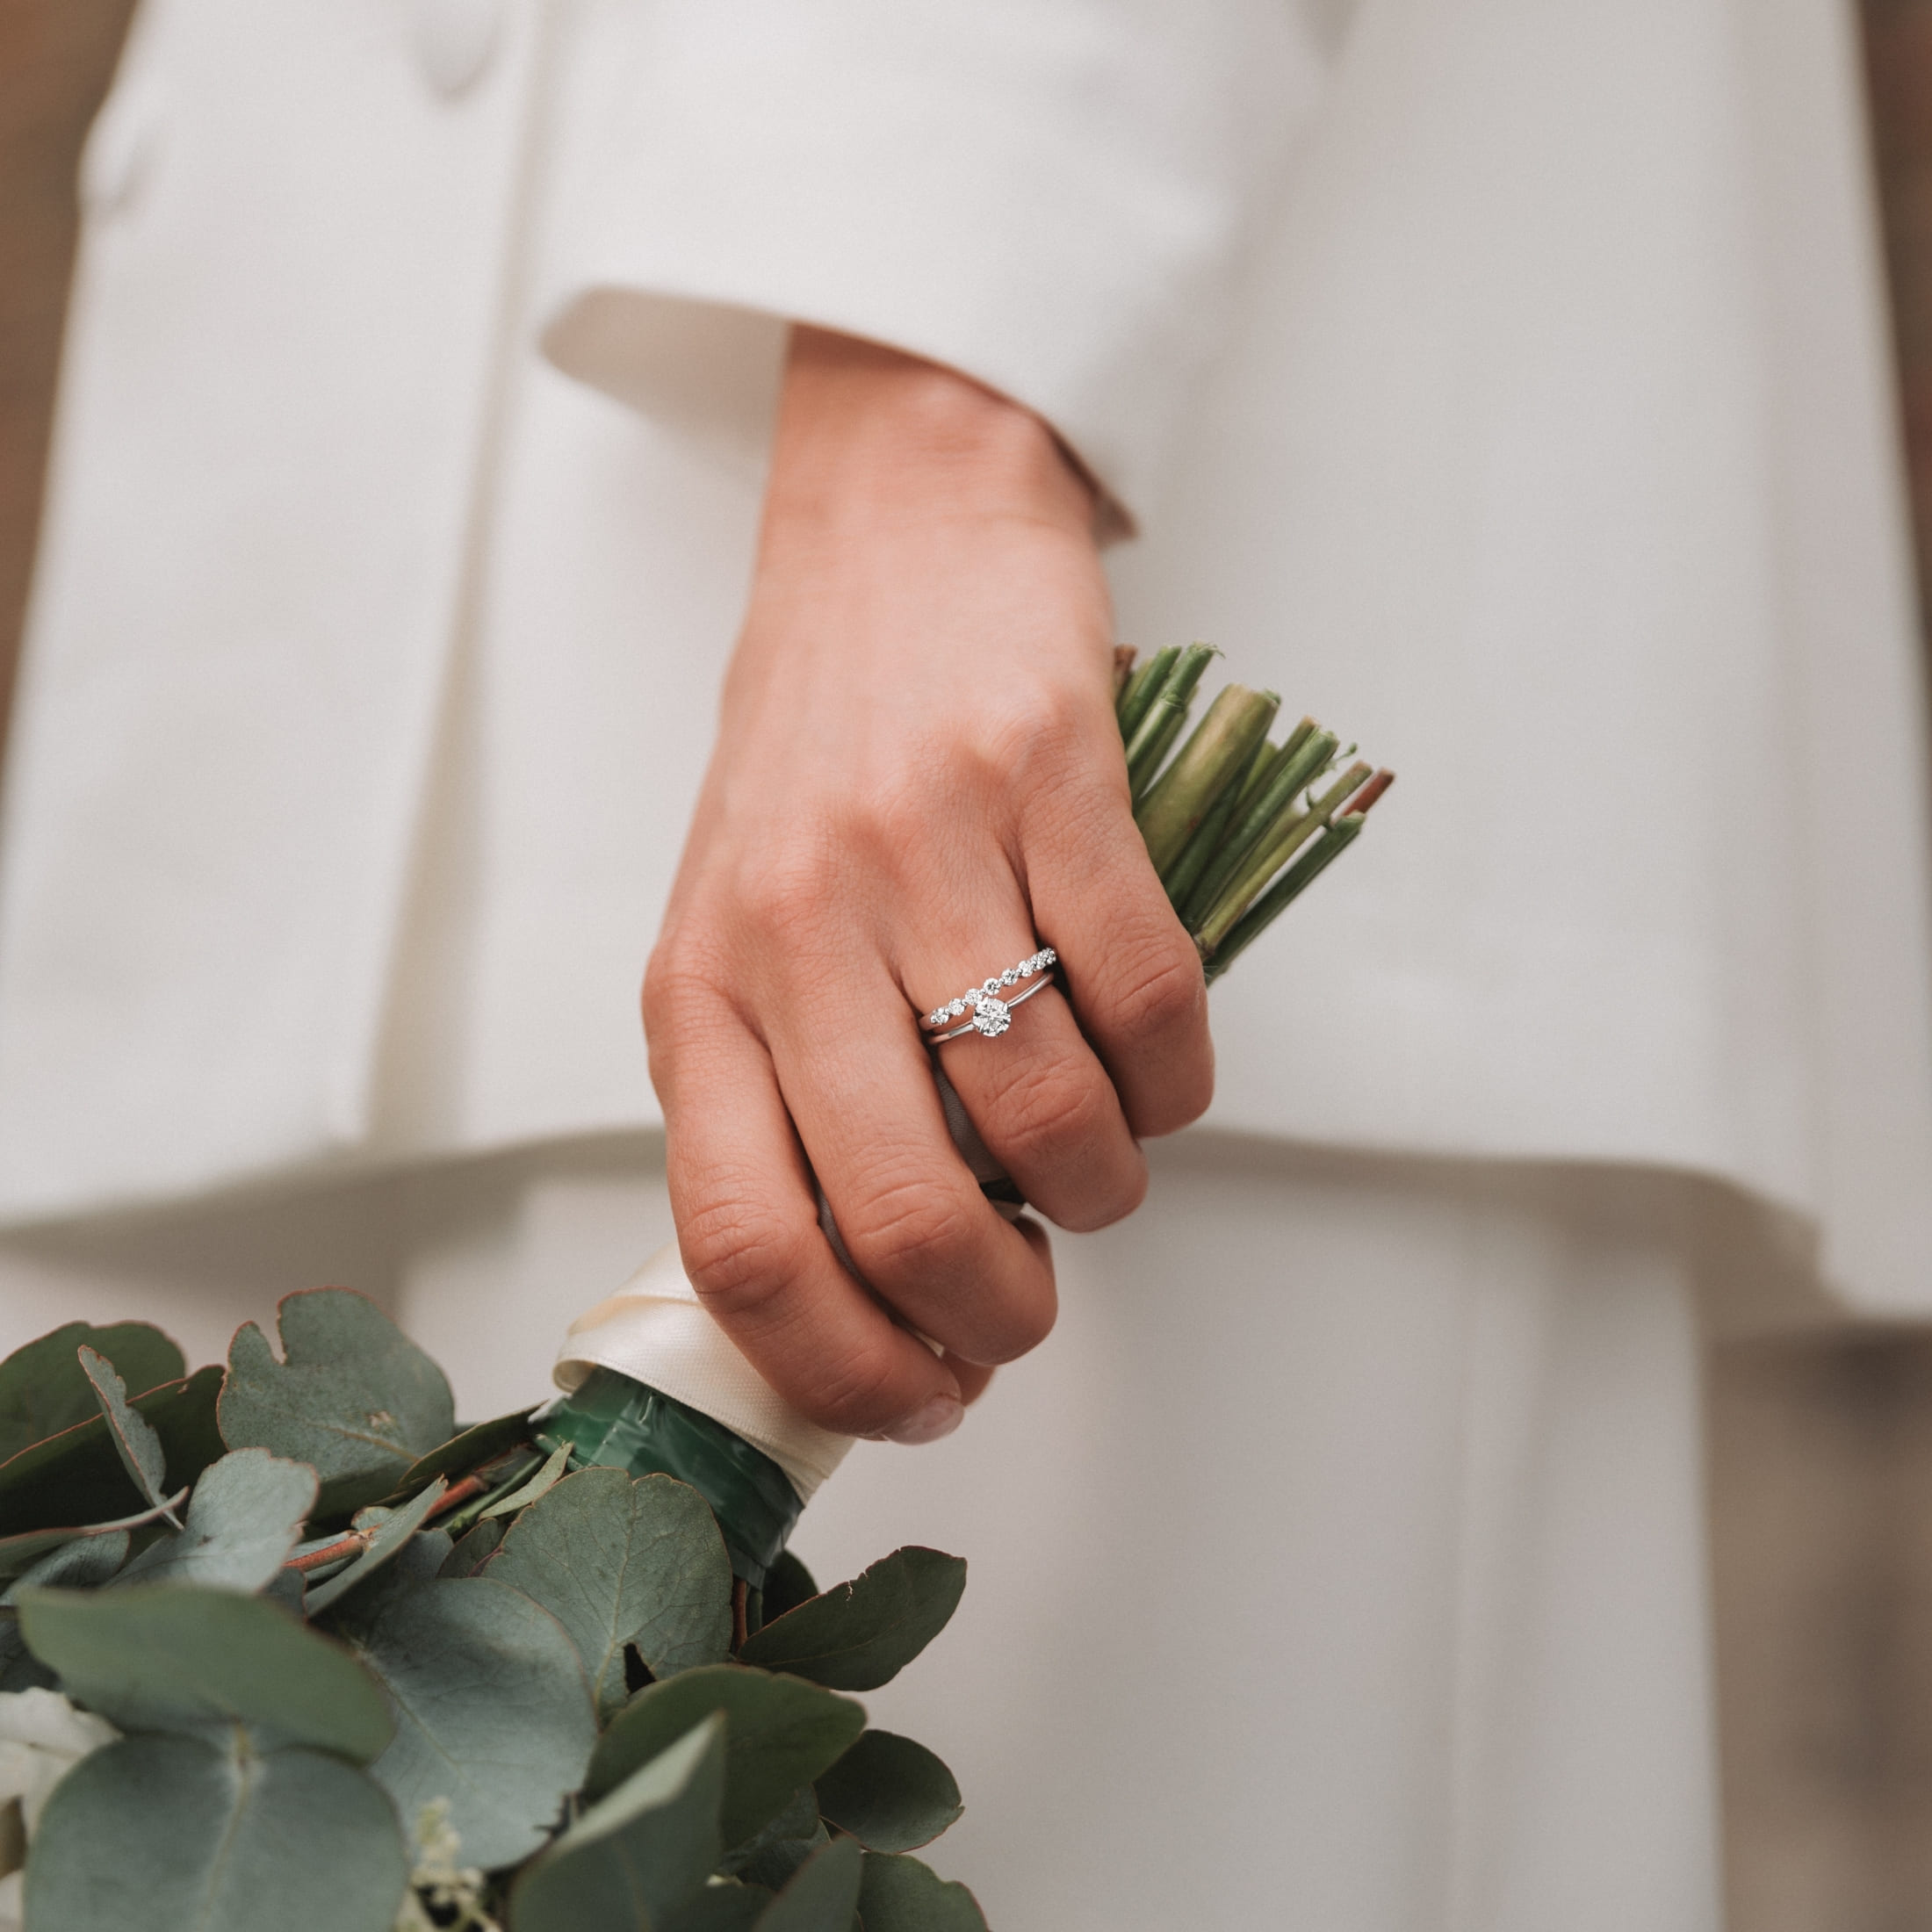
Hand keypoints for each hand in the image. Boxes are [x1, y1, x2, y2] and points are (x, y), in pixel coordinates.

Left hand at [645, 328, 1212, 1442]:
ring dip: (1104, 1193)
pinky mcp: (1048, 779)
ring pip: (1045, 1117)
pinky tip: (1158, 1073)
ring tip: (1101, 1170)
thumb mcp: (742, 928)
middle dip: (997, 1316)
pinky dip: (1178, 1081)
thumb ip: (786, 1092)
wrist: (893, 528)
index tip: (923, 1398)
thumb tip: (883, 1281)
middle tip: (1030, 1308)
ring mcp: (922, 851)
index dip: (841, 1366)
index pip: (739, 1241)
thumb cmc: (819, 754)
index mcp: (700, 989)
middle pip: (902, 1214)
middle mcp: (794, 929)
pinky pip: (1148, 999)